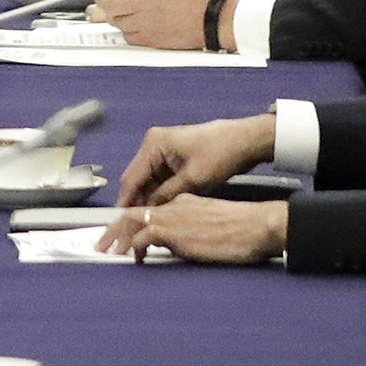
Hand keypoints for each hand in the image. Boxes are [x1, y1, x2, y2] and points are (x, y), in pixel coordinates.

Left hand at [96, 0, 223, 50]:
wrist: (213, 17)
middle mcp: (142, 15)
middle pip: (110, 13)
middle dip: (109, 4)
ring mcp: (147, 31)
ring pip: (119, 26)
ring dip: (120, 17)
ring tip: (128, 9)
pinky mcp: (154, 42)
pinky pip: (132, 38)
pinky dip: (131, 30)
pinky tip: (139, 22)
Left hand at [96, 193, 288, 263]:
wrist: (258, 225)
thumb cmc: (244, 230)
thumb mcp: (211, 226)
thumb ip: (192, 230)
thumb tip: (179, 246)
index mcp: (183, 201)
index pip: (149, 209)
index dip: (132, 223)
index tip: (123, 237)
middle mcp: (174, 206)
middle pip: (134, 212)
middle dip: (114, 229)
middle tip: (102, 244)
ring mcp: (174, 217)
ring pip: (133, 221)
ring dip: (118, 237)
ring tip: (109, 252)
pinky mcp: (176, 232)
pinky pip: (144, 237)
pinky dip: (135, 247)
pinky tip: (135, 258)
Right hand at [111, 112, 275, 209]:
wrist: (245, 141)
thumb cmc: (220, 153)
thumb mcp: (193, 178)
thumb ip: (168, 195)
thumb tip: (151, 211)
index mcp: (154, 144)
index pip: (132, 177)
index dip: (126, 200)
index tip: (121, 219)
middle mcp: (154, 145)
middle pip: (138, 178)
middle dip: (136, 201)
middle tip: (133, 224)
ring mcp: (164, 152)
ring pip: (149, 181)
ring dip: (149, 199)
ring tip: (146, 221)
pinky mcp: (174, 159)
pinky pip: (160, 180)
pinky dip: (160, 194)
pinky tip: (160, 209)